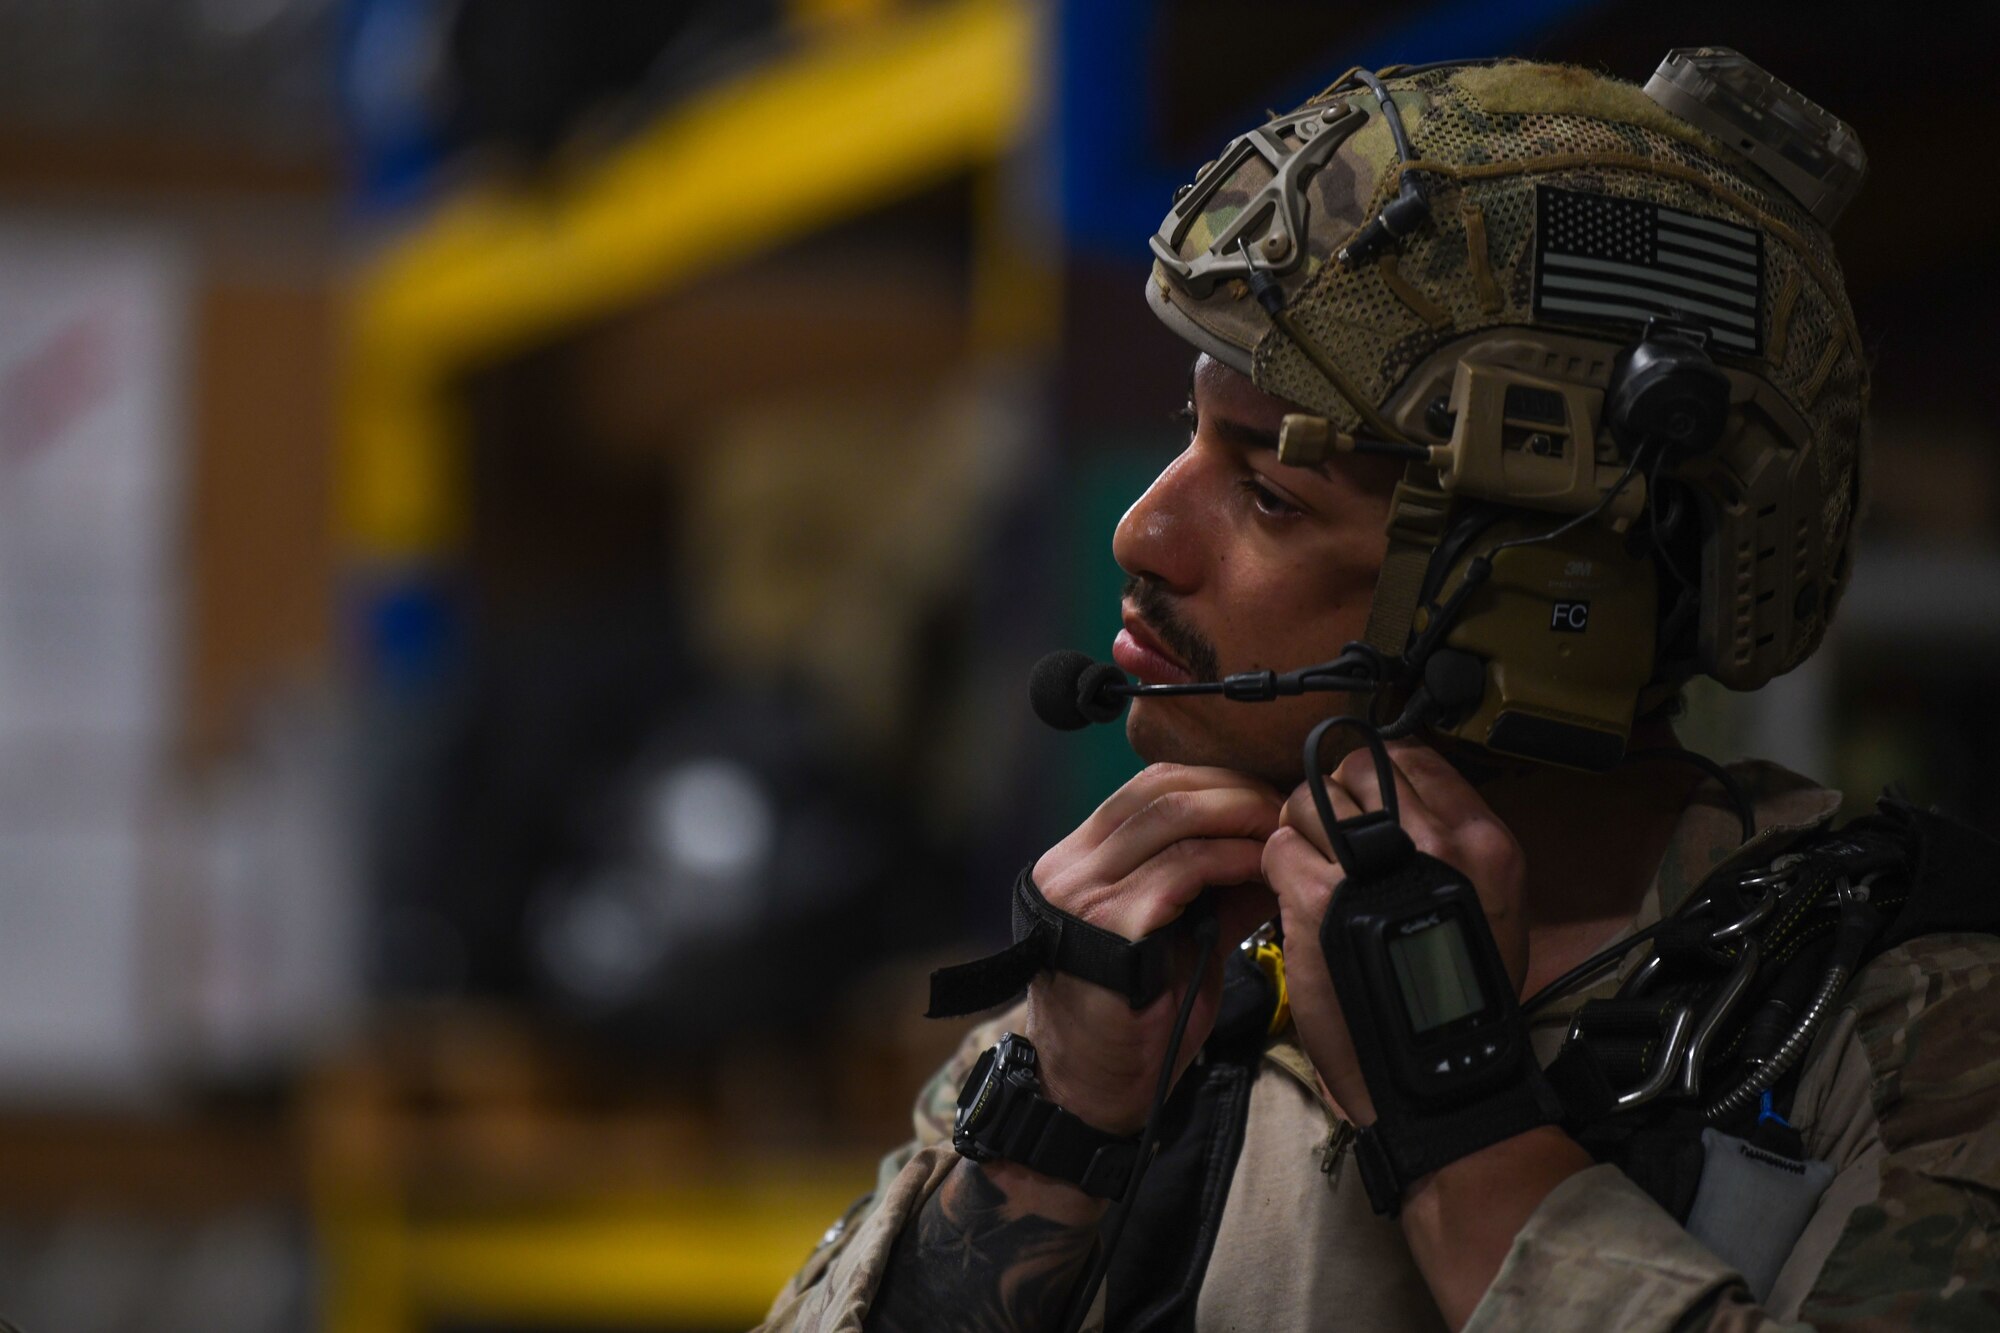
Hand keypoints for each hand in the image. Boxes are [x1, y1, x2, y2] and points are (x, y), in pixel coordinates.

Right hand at [1024, 764, 1282, 1135]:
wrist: (1096, 1089)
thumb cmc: (1137, 1018)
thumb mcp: (1180, 935)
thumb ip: (1215, 887)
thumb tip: (1275, 843)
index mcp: (1077, 861)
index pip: (1148, 786)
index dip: (1215, 781)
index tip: (1267, 795)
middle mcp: (1069, 867)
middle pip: (1161, 789)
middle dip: (1234, 791)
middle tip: (1285, 807)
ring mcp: (1083, 892)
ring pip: (1173, 816)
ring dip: (1239, 818)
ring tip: (1280, 832)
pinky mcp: (1109, 923)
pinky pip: (1184, 869)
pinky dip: (1232, 860)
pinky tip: (1263, 869)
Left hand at [1261, 741, 1527, 1124]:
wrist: (1441, 1078)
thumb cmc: (1463, 998)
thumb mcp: (1488, 908)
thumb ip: (1450, 847)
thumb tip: (1397, 798)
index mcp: (1482, 841)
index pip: (1412, 757)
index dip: (1372, 777)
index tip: (1361, 807)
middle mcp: (1431, 843)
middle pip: (1355, 769)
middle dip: (1331, 800)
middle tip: (1328, 844)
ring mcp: (1371, 868)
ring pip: (1306, 802)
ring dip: (1298, 834)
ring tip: (1311, 875)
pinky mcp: (1318, 901)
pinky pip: (1278, 849)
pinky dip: (1276, 871)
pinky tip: (1294, 903)